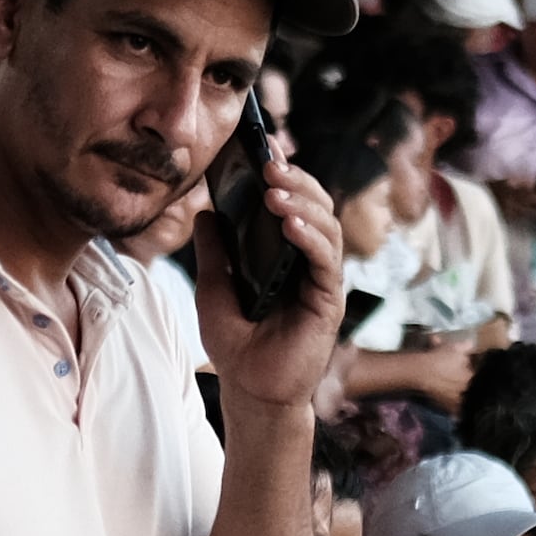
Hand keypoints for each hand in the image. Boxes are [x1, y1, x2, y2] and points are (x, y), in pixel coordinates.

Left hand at [187, 140, 343, 402]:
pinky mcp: (328, 300)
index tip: (264, 145)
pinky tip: (291, 224)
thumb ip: (214, 250)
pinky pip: (326, 260)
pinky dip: (310, 237)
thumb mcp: (213, 288)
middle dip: (294, 179)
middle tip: (269, 160)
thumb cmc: (235, 343)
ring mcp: (321, 279)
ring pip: (326, 226)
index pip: (291, 202)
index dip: (282, 173)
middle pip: (314, 206)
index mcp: (284, 252)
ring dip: (302, 203)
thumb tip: (206, 210)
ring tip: (275, 188)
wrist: (249, 389)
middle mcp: (307, 261)